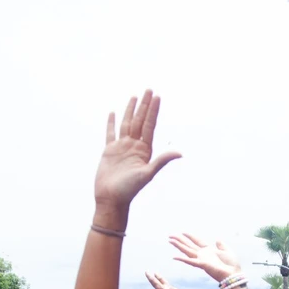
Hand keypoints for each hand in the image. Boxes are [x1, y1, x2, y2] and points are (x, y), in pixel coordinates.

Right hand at [93, 91, 181, 211]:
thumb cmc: (129, 189)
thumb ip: (162, 160)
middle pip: (140, 121)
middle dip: (144, 105)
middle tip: (149, 89)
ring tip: (134, 96)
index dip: (153, 111)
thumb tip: (180, 153)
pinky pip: (110, 133)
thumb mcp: (147, 174)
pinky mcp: (109, 151)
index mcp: (144, 150)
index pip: (150, 125)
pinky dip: (111, 123)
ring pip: (127, 124)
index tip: (157, 97)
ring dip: (130, 110)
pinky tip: (113, 113)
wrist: (111, 199)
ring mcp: (122, 147)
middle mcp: (134, 146)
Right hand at [169, 233, 241, 282]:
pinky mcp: (202, 265)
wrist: (233, 274)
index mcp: (209, 250)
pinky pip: (190, 261)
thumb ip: (222, 246)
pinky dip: (182, 259)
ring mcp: (201, 260)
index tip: (183, 232)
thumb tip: (217, 239)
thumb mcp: (227, 251)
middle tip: (170, 236)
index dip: (190, 236)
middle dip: (180, 240)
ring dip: (178, 246)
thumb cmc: (232, 265)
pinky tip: (174, 257)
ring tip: (170, 240)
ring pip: (187, 251)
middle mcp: (203, 255)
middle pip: (188, 245)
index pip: (197, 241)